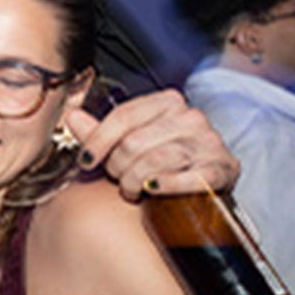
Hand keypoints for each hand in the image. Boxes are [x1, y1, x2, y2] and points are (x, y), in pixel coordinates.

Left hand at [66, 88, 239, 200]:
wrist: (205, 192)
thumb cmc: (162, 165)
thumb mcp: (130, 145)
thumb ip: (101, 133)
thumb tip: (71, 116)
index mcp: (168, 102)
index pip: (124, 115)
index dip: (98, 140)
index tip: (84, 161)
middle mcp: (191, 117)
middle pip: (136, 140)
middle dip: (117, 165)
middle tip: (117, 179)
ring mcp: (209, 142)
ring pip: (157, 159)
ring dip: (135, 180)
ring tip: (131, 190)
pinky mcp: (224, 169)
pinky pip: (191, 176)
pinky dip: (167, 185)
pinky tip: (152, 190)